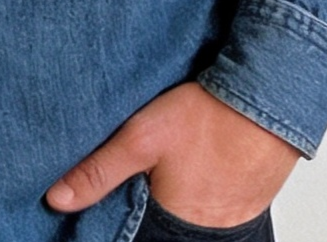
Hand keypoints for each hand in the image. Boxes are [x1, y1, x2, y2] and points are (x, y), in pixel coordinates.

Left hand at [44, 82, 298, 228]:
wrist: (268, 97)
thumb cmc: (208, 117)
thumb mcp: (141, 138)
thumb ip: (98, 171)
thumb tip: (58, 199)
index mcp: (173, 226)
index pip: (136, 237)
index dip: (122, 222)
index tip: (114, 204)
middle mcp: (203, 232)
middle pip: (162, 230)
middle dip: (147, 211)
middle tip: (144, 180)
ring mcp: (230, 221)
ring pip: (187, 220)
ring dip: (174, 202)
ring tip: (167, 174)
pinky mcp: (247, 203)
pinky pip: (214, 209)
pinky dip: (200, 194)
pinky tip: (195, 168)